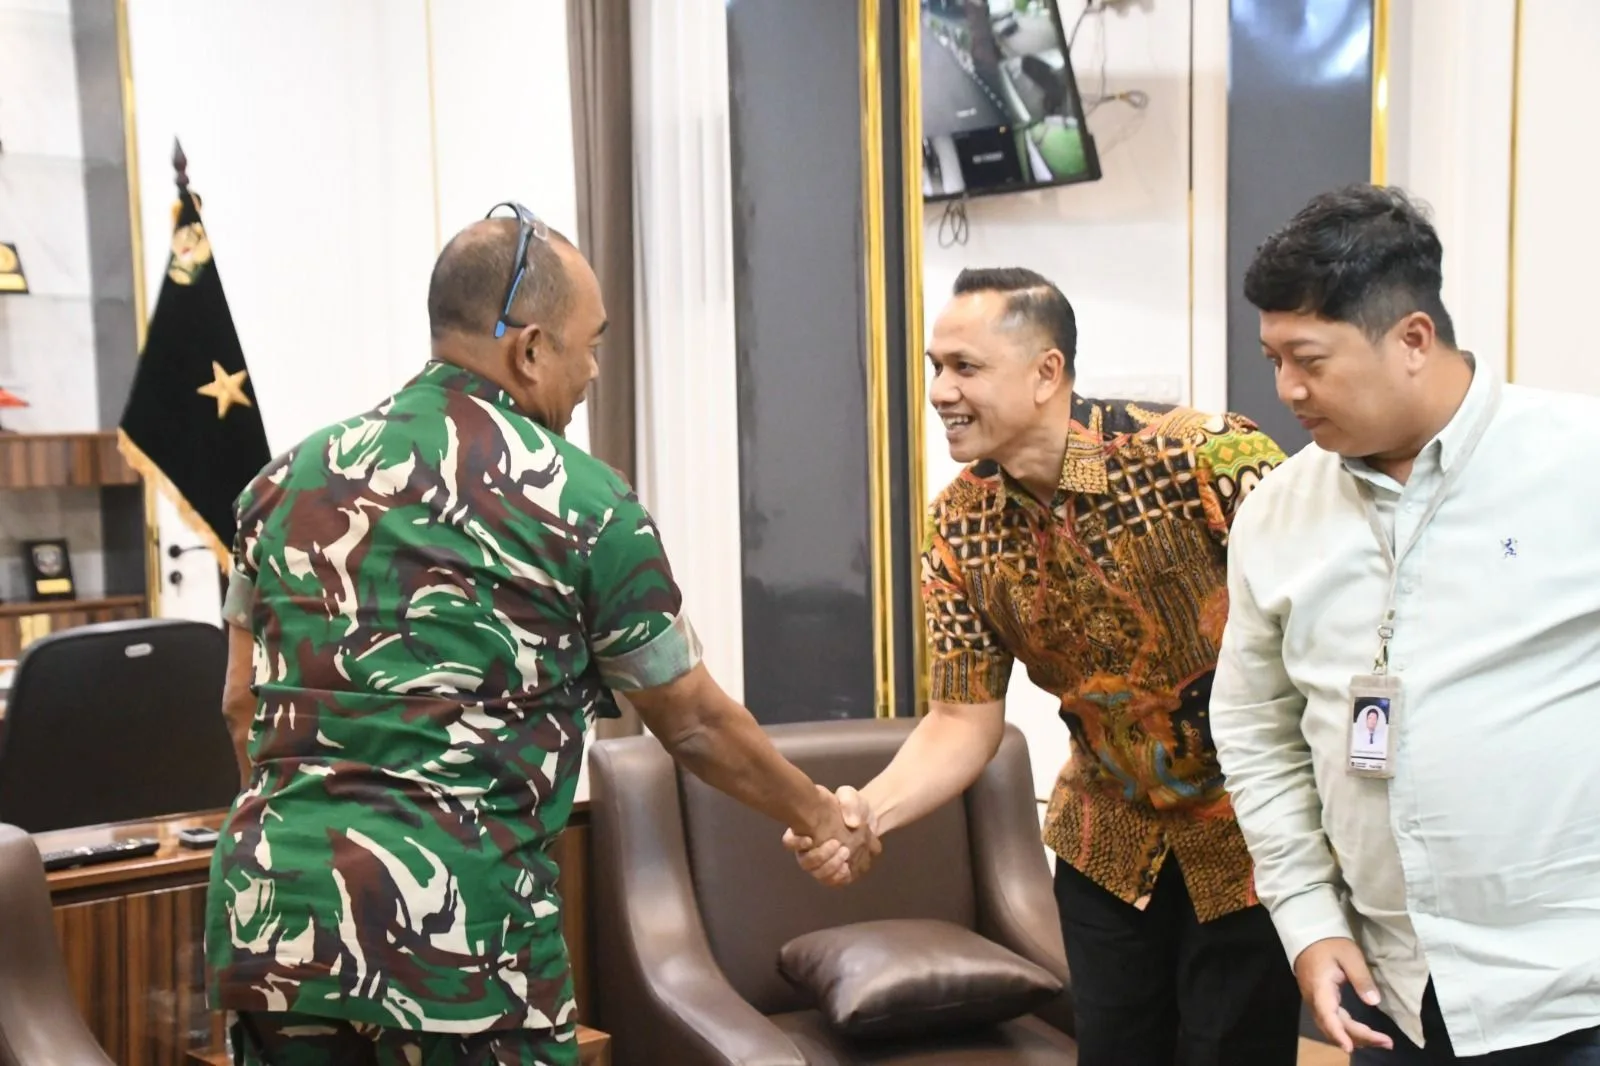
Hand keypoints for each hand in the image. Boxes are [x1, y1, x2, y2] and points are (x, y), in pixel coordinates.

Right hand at [783, 786, 880, 886]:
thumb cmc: (852, 806)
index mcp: (805, 830)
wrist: (866, 819)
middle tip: (838, 844)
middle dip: (820, 857)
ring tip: (846, 854)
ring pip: (818, 874)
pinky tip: (847, 869)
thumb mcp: (851, 797)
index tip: (809, 839)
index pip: (789, 841)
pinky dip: (839, 878)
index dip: (795, 843)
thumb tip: (851, 823)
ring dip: (831, 868)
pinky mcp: (836, 871)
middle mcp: (809, 849)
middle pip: (805, 862)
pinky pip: (832, 882)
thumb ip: (850, 804)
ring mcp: (822, 862)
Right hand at [1294, 937, 1394, 1053]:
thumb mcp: (1350, 955)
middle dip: (1359, 1038)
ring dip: (1354, 1038)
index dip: (1338, 1033)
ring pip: (1332, 1028)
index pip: (1328, 1016)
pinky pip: (1331, 1023)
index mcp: (1320, 988)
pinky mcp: (1320, 1002)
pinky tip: (1362, 1034)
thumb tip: (1374, 1002)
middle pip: (1333, 1027)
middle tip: (1387, 1042)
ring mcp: (1315, 1002)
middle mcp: (1314, 1000)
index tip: (1350, 1048)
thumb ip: (1361, 978)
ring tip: (1380, 1041)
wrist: (1310, 937)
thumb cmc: (1330, 944)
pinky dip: (1347, 1032)